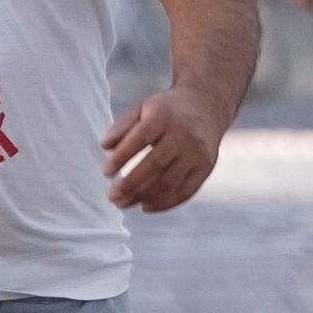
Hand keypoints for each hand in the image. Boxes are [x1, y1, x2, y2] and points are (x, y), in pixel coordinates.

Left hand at [102, 88, 225, 213]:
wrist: (206, 107)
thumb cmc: (168, 110)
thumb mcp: (143, 108)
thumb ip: (122, 126)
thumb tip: (105, 146)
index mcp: (164, 117)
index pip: (140, 138)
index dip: (122, 157)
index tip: (106, 172)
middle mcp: (183, 135)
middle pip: (155, 165)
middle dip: (131, 184)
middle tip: (112, 196)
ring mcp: (196, 153)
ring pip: (169, 182)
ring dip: (144, 196)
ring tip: (124, 203)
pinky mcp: (205, 168)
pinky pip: (185, 191)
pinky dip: (164, 203)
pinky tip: (146, 206)